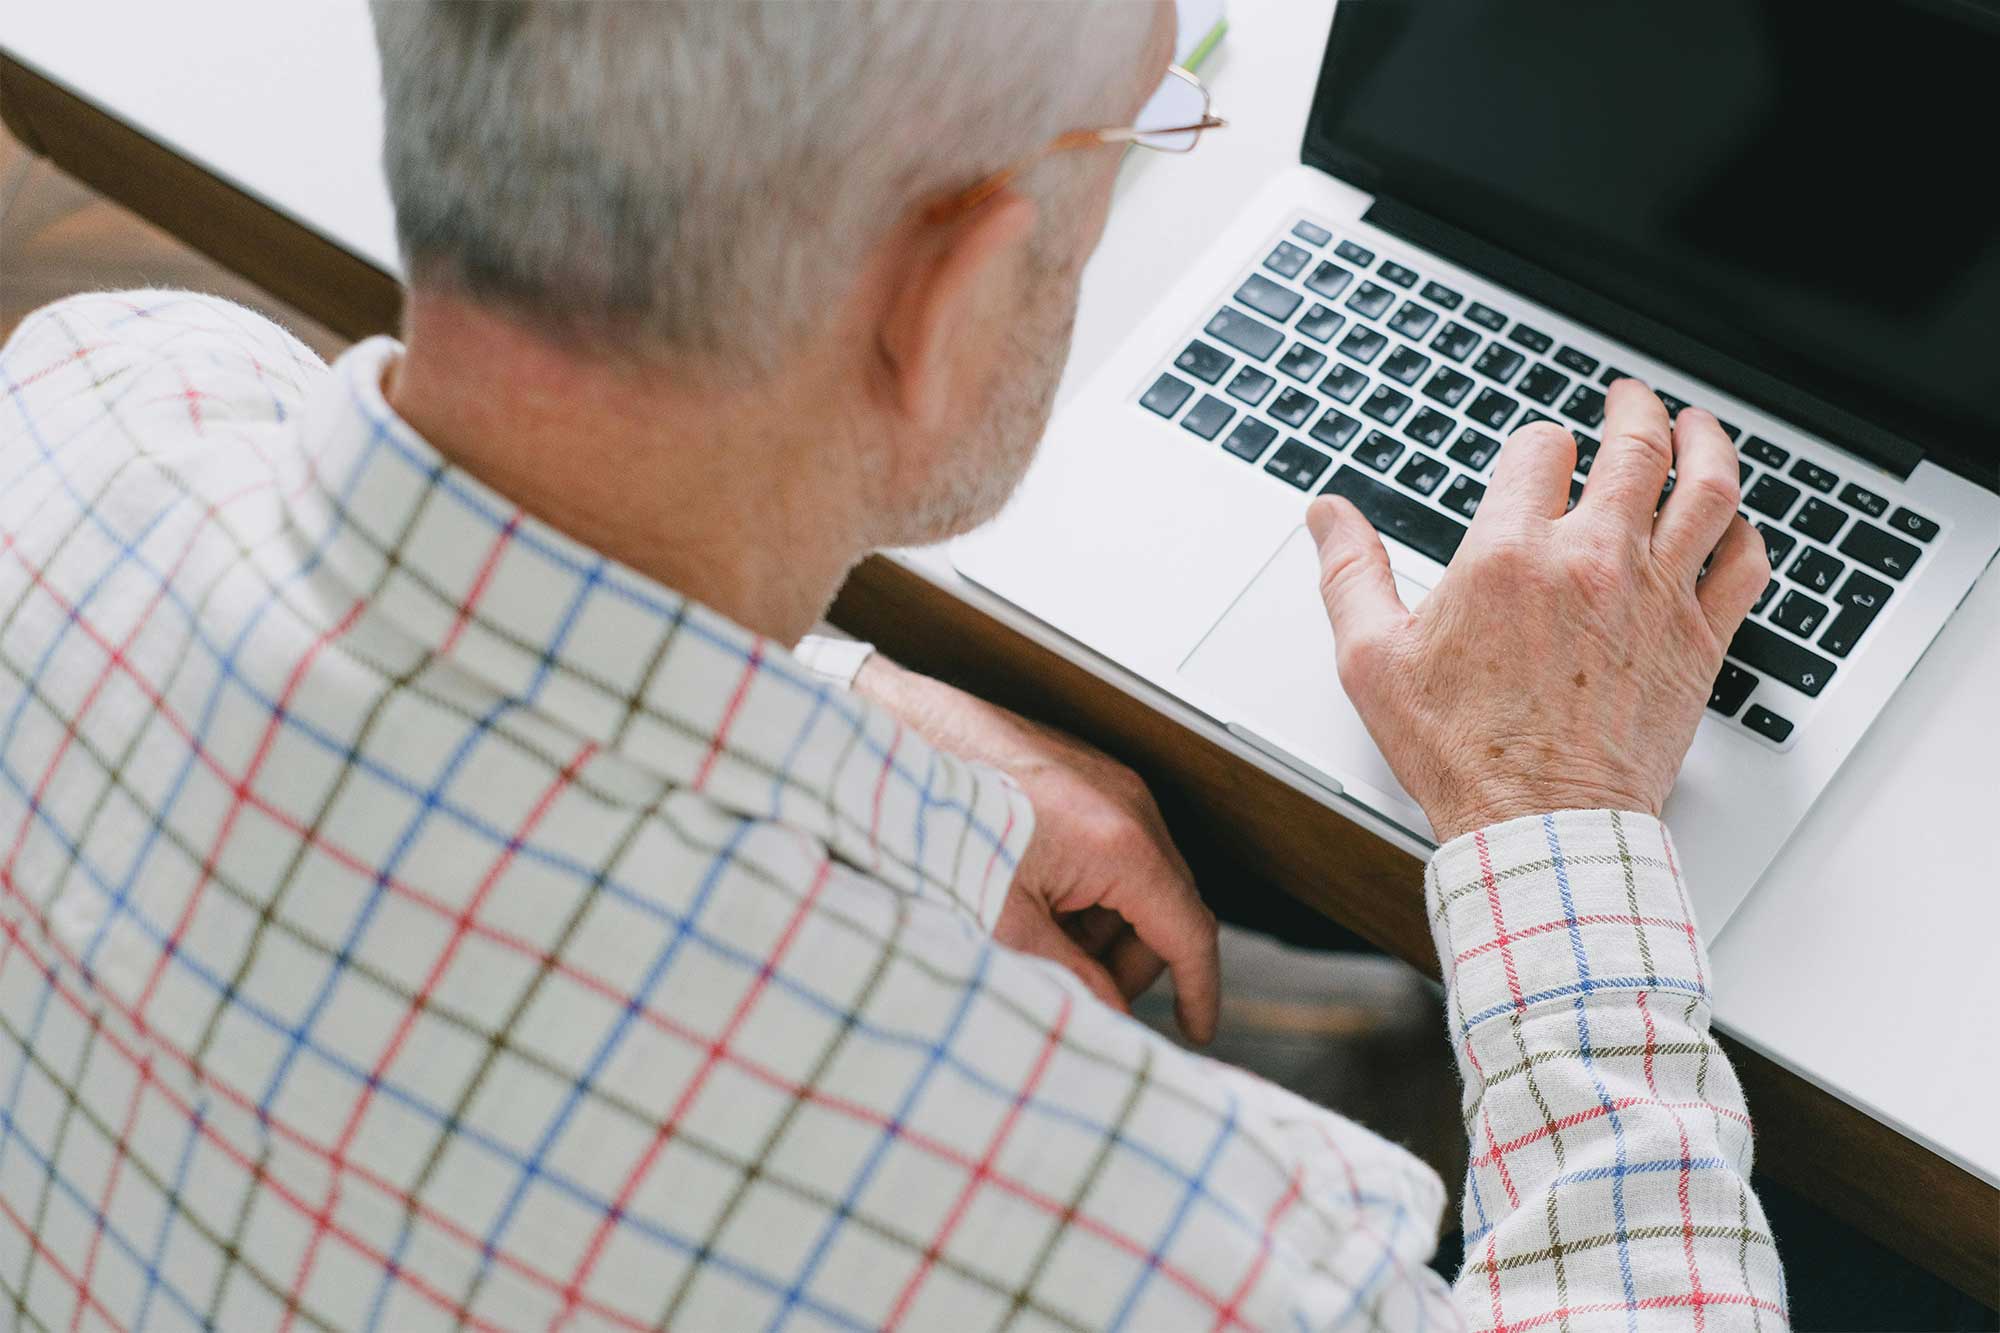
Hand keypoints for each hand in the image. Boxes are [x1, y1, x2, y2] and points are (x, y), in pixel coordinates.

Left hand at [852, 655, 1219, 1041]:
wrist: (893, 746)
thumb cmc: (939, 823)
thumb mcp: (1003, 925)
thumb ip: (1070, 979)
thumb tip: (1108, 1015)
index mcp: (1119, 843)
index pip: (1190, 931)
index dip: (1199, 989)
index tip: (1197, 1029)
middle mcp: (1128, 803)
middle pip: (1167, 907)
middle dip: (1131, 959)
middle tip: (1079, 986)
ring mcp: (1108, 782)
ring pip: (1139, 878)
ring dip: (1103, 922)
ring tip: (1036, 932)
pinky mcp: (1083, 772)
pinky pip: (1112, 844)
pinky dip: (1086, 885)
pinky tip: (1031, 895)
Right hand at [1307, 379, 1768, 844]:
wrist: (1540, 826)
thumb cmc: (1461, 754)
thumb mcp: (1373, 660)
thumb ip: (1349, 574)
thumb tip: (1327, 515)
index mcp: (1510, 555)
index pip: (1541, 450)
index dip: (1537, 444)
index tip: (1537, 455)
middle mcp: (1592, 561)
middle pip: (1636, 446)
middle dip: (1634, 410)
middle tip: (1630, 398)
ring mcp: (1655, 597)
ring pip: (1708, 489)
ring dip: (1706, 444)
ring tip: (1696, 426)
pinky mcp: (1699, 641)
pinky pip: (1745, 564)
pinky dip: (1745, 531)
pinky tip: (1733, 525)